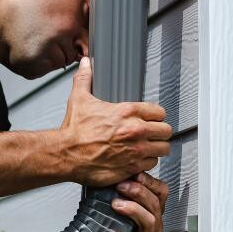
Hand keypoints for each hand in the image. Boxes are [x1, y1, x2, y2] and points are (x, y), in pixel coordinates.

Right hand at [60, 56, 172, 186]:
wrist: (66, 154)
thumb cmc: (74, 131)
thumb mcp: (79, 99)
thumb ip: (84, 79)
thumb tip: (85, 64)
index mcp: (127, 112)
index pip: (159, 112)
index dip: (155, 115)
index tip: (151, 119)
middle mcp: (135, 130)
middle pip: (166, 131)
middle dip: (159, 132)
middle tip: (151, 134)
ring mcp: (136, 150)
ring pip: (162, 149)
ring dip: (155, 148)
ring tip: (147, 147)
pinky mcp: (132, 167)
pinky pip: (152, 164)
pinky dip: (146, 163)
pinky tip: (138, 159)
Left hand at [109, 172, 168, 231]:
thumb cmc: (108, 221)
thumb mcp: (114, 199)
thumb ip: (119, 186)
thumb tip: (116, 169)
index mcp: (151, 209)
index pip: (161, 191)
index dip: (149, 182)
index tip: (135, 174)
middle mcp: (152, 224)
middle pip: (155, 205)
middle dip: (138, 192)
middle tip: (121, 186)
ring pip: (150, 223)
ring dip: (134, 211)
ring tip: (117, 205)